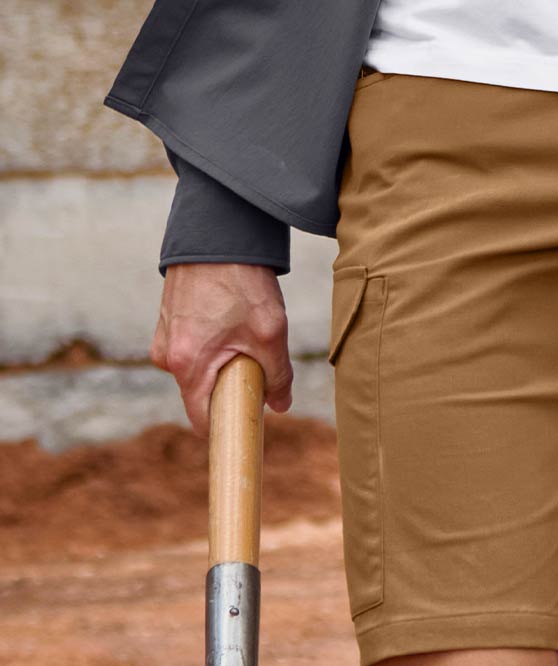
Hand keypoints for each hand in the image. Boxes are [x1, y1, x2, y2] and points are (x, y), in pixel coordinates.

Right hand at [150, 263, 292, 436]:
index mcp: (187, 365)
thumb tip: (279, 406)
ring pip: (199, 371)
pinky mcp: (168, 321)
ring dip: (222, 366)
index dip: (227, 429)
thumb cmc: (241, 282)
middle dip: (229, 392)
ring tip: (243, 335)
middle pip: (202, 396)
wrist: (217, 231)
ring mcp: (164, 337)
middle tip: (256, 370)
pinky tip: (230, 322)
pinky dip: (213, 346)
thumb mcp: (271, 334)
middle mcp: (167, 355)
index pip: (202, 421)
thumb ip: (278, 377)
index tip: (247, 427)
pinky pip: (193, 349)